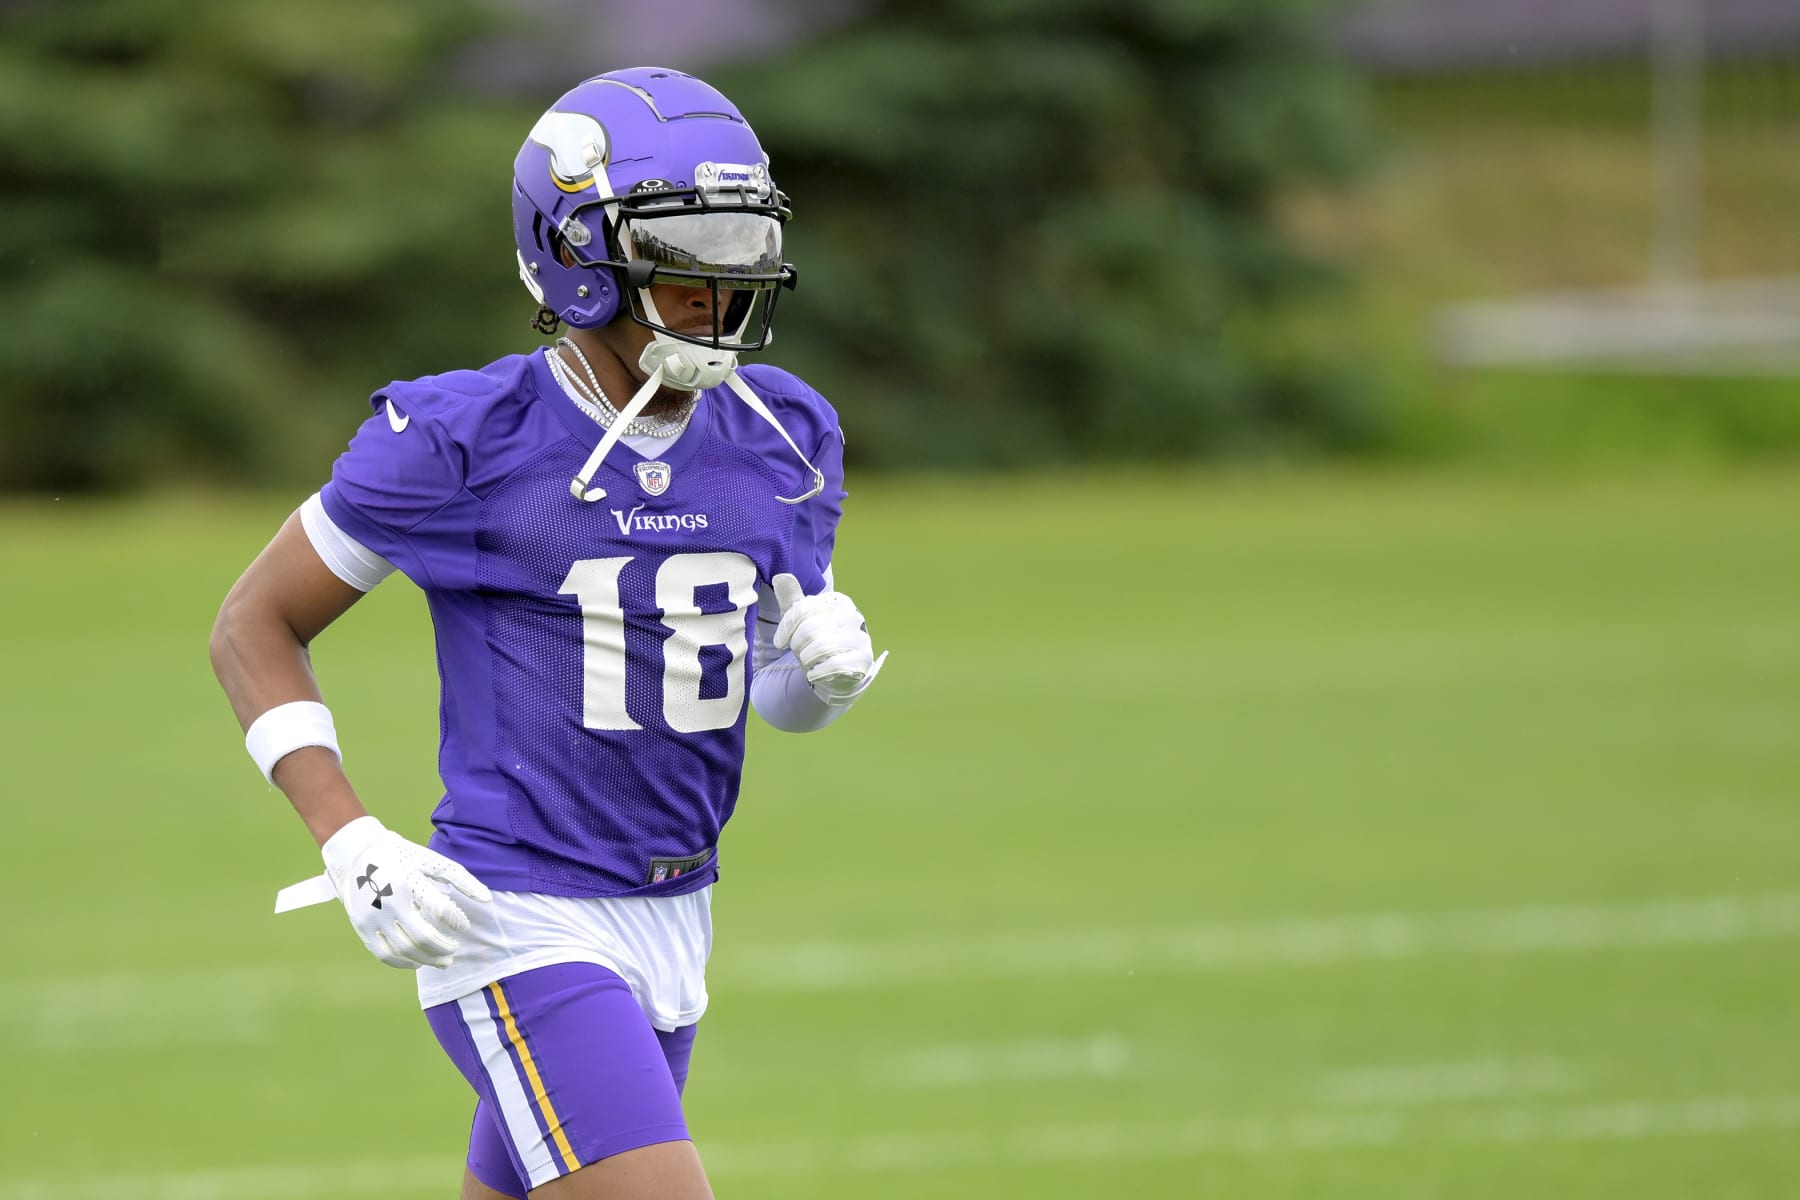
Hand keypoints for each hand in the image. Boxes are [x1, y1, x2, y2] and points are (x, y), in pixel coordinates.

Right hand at [320, 815, 491, 969]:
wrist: (356, 854)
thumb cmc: (402, 857)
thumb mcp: (432, 861)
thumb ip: (461, 879)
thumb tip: (487, 900)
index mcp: (409, 880)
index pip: (440, 909)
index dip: (456, 922)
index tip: (464, 926)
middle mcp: (389, 900)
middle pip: (422, 936)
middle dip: (444, 948)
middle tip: (455, 950)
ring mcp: (373, 916)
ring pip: (404, 950)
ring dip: (427, 960)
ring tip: (443, 961)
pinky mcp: (362, 926)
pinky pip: (384, 954)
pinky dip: (403, 963)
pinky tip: (418, 962)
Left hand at [772, 573, 887, 705]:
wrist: (836, 672)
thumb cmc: (816, 641)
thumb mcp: (800, 621)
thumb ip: (791, 599)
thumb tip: (780, 576)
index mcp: (838, 601)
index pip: (803, 609)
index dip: (786, 628)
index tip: (781, 641)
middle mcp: (853, 616)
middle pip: (810, 629)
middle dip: (797, 645)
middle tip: (799, 652)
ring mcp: (861, 637)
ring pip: (820, 646)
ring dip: (806, 659)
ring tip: (808, 662)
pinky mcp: (864, 659)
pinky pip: (833, 665)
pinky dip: (817, 672)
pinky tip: (815, 673)